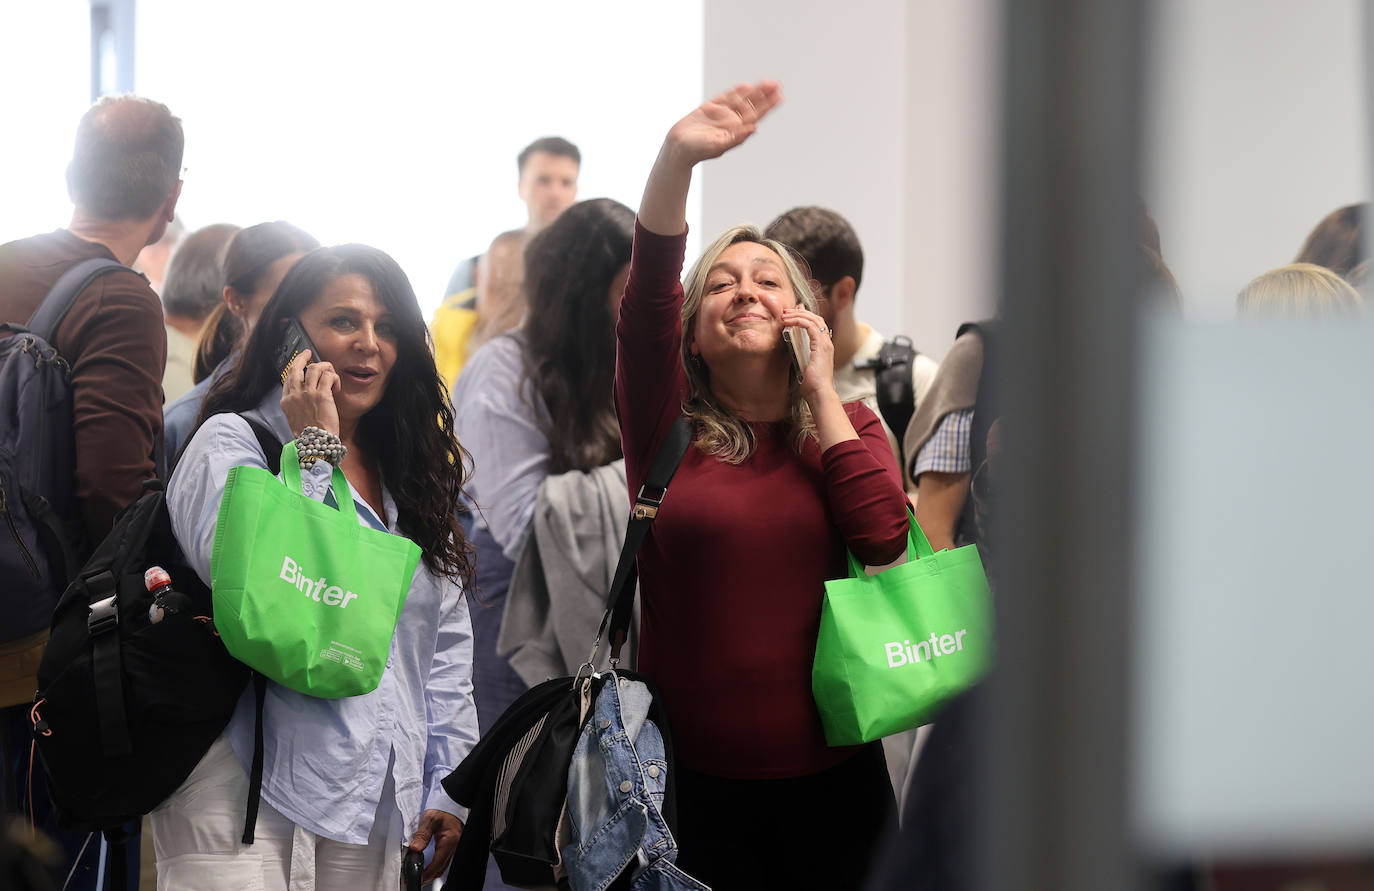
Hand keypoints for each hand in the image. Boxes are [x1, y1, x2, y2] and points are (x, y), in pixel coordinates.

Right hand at [280, 349, 340, 436]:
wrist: (315, 444)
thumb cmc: (309, 434)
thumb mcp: (294, 418)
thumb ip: (297, 404)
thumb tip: (305, 394)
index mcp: (286, 400)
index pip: (288, 377)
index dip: (295, 369)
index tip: (301, 365)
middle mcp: (295, 394)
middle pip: (296, 367)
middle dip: (302, 357)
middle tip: (308, 353)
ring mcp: (308, 393)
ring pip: (315, 367)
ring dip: (325, 367)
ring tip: (330, 374)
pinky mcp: (322, 395)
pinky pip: (328, 376)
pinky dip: (334, 377)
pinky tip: (336, 386)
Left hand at [409, 809, 462, 883]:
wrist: (452, 802)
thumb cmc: (443, 808)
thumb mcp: (430, 819)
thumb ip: (422, 835)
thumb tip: (414, 849)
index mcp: (450, 840)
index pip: (438, 863)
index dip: (427, 873)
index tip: (418, 878)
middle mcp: (454, 846)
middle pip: (441, 869)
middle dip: (429, 877)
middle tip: (416, 879)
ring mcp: (454, 847)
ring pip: (444, 866)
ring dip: (432, 873)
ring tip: (420, 875)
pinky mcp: (452, 846)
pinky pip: (444, 860)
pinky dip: (436, 866)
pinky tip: (428, 866)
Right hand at [665, 81, 783, 165]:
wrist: (677, 148)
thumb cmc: (697, 151)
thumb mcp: (719, 145)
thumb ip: (737, 137)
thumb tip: (754, 128)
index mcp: (736, 131)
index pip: (756, 116)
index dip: (768, 106)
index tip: (779, 96)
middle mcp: (731, 122)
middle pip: (752, 105)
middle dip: (764, 96)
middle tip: (777, 85)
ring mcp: (721, 114)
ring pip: (741, 100)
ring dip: (754, 91)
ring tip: (767, 83)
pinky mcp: (709, 108)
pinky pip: (725, 98)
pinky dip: (735, 92)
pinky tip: (745, 87)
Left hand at [781, 305, 835, 402]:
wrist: (819, 393)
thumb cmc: (812, 385)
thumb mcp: (803, 366)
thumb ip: (800, 356)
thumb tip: (792, 349)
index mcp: (824, 347)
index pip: (817, 325)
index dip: (805, 317)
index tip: (792, 314)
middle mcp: (827, 343)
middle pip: (816, 319)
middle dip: (800, 312)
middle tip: (786, 311)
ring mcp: (826, 343)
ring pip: (813, 319)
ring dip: (798, 315)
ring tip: (785, 315)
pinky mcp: (821, 346)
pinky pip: (810, 326)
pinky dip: (799, 321)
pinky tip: (789, 321)